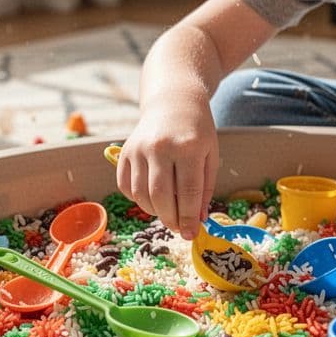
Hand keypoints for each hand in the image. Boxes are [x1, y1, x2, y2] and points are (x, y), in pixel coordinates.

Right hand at [116, 97, 217, 239]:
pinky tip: (151, 197)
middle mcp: (160, 147)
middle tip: (178, 228)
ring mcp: (138, 149)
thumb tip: (196, 220)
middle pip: (161, 196)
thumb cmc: (197, 131)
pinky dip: (138, 199)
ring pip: (141, 194)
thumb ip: (204, 188)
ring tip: (167, 211)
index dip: (188, 218)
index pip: (187, 192)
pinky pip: (126, 186)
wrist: (173, 102)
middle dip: (170, 219)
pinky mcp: (124, 153)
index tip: (190, 234)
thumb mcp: (211, 155)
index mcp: (188, 147)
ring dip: (154, 211)